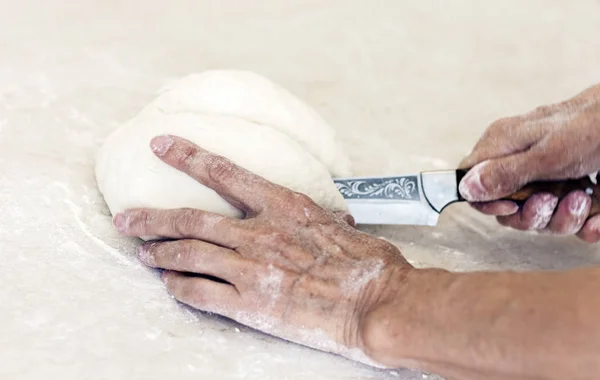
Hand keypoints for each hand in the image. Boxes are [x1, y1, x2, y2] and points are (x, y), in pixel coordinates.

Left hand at [112, 135, 412, 365]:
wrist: (375, 303)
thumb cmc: (368, 264)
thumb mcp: (341, 226)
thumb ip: (317, 219)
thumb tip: (323, 219)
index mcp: (283, 206)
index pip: (225, 173)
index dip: (188, 156)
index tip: (162, 145)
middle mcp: (259, 232)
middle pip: (191, 219)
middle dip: (153, 217)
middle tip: (127, 217)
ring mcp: (251, 268)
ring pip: (187, 254)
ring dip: (159, 253)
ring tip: (141, 252)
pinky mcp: (250, 304)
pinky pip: (200, 293)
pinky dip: (179, 288)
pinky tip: (168, 286)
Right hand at [459, 83, 599, 241]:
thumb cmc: (593, 128)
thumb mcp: (546, 155)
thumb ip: (503, 173)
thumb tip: (464, 188)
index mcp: (504, 145)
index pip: (472, 182)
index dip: (487, 201)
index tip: (510, 206)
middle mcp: (521, 162)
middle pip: (507, 208)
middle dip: (532, 215)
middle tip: (551, 200)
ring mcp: (547, 177)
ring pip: (540, 217)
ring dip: (564, 219)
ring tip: (583, 198)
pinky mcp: (572, 188)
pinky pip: (569, 219)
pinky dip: (585, 222)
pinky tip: (596, 216)